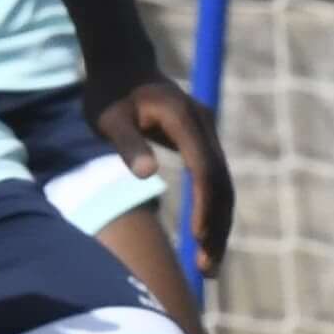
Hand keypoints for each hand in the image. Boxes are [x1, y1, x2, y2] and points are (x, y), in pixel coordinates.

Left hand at [90, 73, 236, 276]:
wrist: (122, 64)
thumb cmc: (109, 93)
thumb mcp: (109, 118)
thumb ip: (128, 145)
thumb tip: (146, 175)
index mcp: (185, 120)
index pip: (205, 169)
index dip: (205, 205)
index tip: (197, 239)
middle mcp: (205, 127)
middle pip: (223, 183)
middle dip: (218, 227)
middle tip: (207, 269)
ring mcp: (208, 135)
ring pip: (224, 185)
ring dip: (219, 224)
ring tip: (208, 264)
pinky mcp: (203, 143)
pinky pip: (215, 181)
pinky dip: (213, 211)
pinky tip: (204, 236)